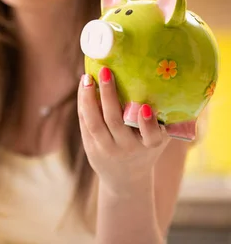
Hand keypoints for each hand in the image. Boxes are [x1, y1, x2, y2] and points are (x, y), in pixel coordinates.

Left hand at [77, 67, 170, 194]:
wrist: (125, 179)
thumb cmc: (145, 149)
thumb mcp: (158, 139)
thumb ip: (162, 120)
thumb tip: (168, 83)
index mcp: (149, 146)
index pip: (152, 137)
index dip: (148, 124)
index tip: (146, 107)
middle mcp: (127, 148)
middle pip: (115, 122)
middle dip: (109, 96)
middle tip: (106, 72)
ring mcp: (106, 148)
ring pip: (94, 122)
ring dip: (89, 98)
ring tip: (87, 77)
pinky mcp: (90, 146)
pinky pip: (84, 122)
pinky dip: (83, 104)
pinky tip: (83, 86)